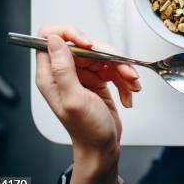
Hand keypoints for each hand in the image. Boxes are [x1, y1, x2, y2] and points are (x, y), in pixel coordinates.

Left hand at [35, 26, 140, 183]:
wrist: (102, 148)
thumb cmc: (86, 130)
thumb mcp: (74, 99)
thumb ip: (63, 69)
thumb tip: (54, 40)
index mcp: (51, 75)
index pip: (51, 38)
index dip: (71, 35)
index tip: (89, 44)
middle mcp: (65, 72)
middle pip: (86, 45)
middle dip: (109, 56)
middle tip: (124, 69)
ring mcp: (83, 75)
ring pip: (104, 56)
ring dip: (122, 69)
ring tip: (132, 84)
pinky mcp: (98, 80)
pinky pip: (114, 68)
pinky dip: (125, 79)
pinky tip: (129, 92)